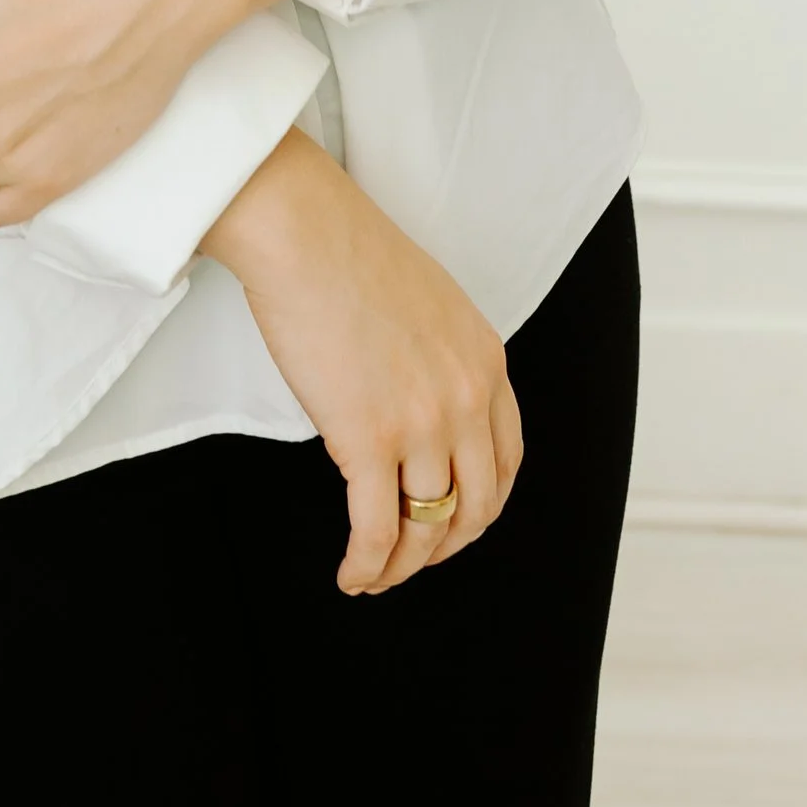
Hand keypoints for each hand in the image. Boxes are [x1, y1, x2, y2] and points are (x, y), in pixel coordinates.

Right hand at [204, 132, 521, 594]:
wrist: (302, 230)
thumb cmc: (345, 251)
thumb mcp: (430, 302)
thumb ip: (441, 357)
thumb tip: (416, 400)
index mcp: (486, 361)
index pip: (505, 460)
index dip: (480, 505)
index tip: (452, 521)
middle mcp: (468, 398)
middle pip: (475, 506)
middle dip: (444, 545)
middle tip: (414, 557)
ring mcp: (422, 423)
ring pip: (427, 528)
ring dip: (402, 566)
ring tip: (375, 576)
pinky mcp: (370, 440)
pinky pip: (378, 530)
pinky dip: (367, 565)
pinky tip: (351, 574)